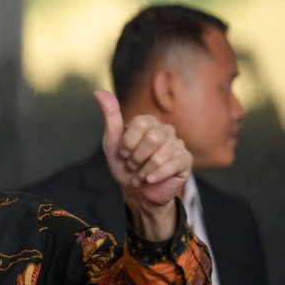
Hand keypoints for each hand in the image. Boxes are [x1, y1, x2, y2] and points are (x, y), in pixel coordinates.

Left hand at [96, 90, 190, 240]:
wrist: (137, 192)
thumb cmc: (124, 166)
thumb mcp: (112, 143)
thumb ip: (110, 117)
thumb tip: (99, 92)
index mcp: (148, 122)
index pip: (140, 123)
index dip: (128, 142)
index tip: (123, 154)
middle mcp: (165, 129)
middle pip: (153, 138)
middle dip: (137, 157)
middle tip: (132, 165)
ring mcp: (177, 144)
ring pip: (162, 154)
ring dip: (144, 169)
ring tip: (140, 174)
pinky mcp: (185, 160)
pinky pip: (173, 165)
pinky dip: (156, 175)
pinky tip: (150, 179)